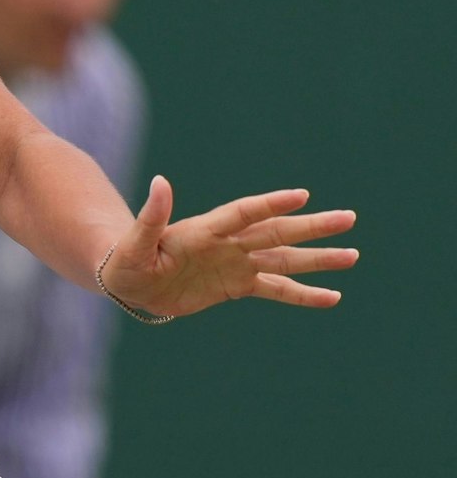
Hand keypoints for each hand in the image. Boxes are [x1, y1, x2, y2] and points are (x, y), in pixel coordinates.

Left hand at [101, 176, 358, 318]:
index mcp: (205, 229)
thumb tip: (160, 181)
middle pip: (276, 231)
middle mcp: (229, 243)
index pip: (244, 213)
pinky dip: (303, 294)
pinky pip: (277, 289)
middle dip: (311, 227)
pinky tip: (332, 296)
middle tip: (348, 219)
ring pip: (284, 259)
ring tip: (353, 256)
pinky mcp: (238, 285)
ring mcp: (237, 263)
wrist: (131, 283)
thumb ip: (151, 216)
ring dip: (317, 258)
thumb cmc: (126, 260)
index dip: (270, 204)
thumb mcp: (134, 242)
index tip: (301, 196)